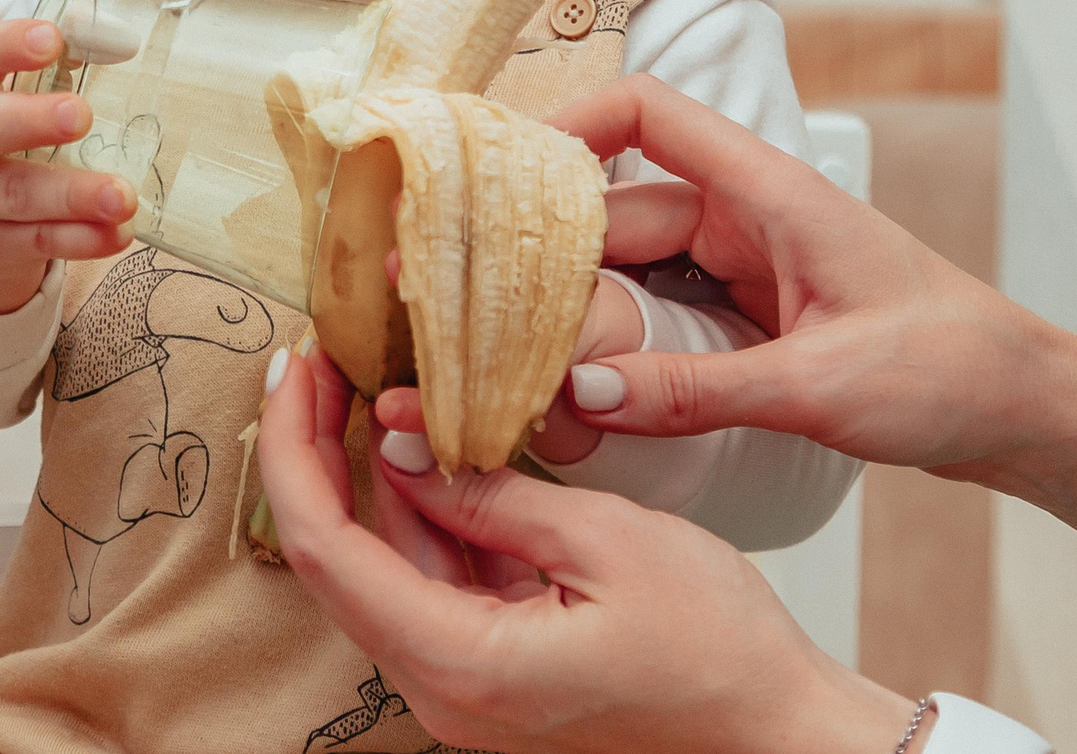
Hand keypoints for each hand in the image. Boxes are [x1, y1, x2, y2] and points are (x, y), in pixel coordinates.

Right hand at [0, 18, 136, 314]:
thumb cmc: (7, 120)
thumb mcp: (18, 86)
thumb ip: (63, 59)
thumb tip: (123, 38)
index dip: (7, 46)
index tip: (52, 39)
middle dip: (31, 121)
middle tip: (81, 114)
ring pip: (11, 195)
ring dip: (70, 195)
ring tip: (122, 195)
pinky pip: (33, 240)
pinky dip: (79, 239)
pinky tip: (117, 232)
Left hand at [259, 347, 919, 753]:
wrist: (781, 734)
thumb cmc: (719, 650)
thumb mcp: (606, 540)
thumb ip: (490, 494)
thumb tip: (400, 446)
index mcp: (460, 664)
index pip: (328, 549)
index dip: (294, 450)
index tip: (297, 368)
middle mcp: (443, 691)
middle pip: (341, 560)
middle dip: (319, 454)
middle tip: (323, 361)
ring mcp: (465, 689)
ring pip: (386, 568)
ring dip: (374, 479)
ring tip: (372, 383)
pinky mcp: (492, 674)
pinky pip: (433, 587)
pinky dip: (425, 517)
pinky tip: (432, 450)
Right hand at [538, 75, 1076, 480]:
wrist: (1028, 413)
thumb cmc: (957, 371)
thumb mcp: (820, 388)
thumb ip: (698, 391)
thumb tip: (584, 392)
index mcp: (770, 194)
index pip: (649, 114)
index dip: (570, 124)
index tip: (501, 175)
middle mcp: (747, 219)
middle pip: (617, 211)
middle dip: (552, 253)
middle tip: (481, 304)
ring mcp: (744, 269)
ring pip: (631, 272)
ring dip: (581, 308)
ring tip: (514, 353)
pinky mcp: (746, 319)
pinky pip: (660, 317)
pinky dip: (619, 345)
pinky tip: (578, 386)